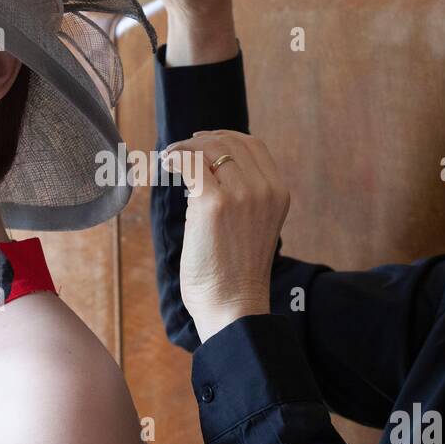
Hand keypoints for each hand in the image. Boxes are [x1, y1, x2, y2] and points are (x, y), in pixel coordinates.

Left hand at [161, 130, 289, 342]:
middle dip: (199, 141)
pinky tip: (165, 166)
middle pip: (231, 142)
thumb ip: (241, 195)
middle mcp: (265, 189)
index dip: (224, 137)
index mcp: (278, 193)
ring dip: (184, 149)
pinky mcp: (215, 204)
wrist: (233, 306)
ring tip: (168, 160)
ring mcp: (243, 194)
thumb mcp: (251, 225)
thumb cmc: (234, 273)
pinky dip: (175, 159)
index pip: (254, 145)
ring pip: (209, 149)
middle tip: (177, 151)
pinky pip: (191, 165)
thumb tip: (205, 167)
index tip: (200, 141)